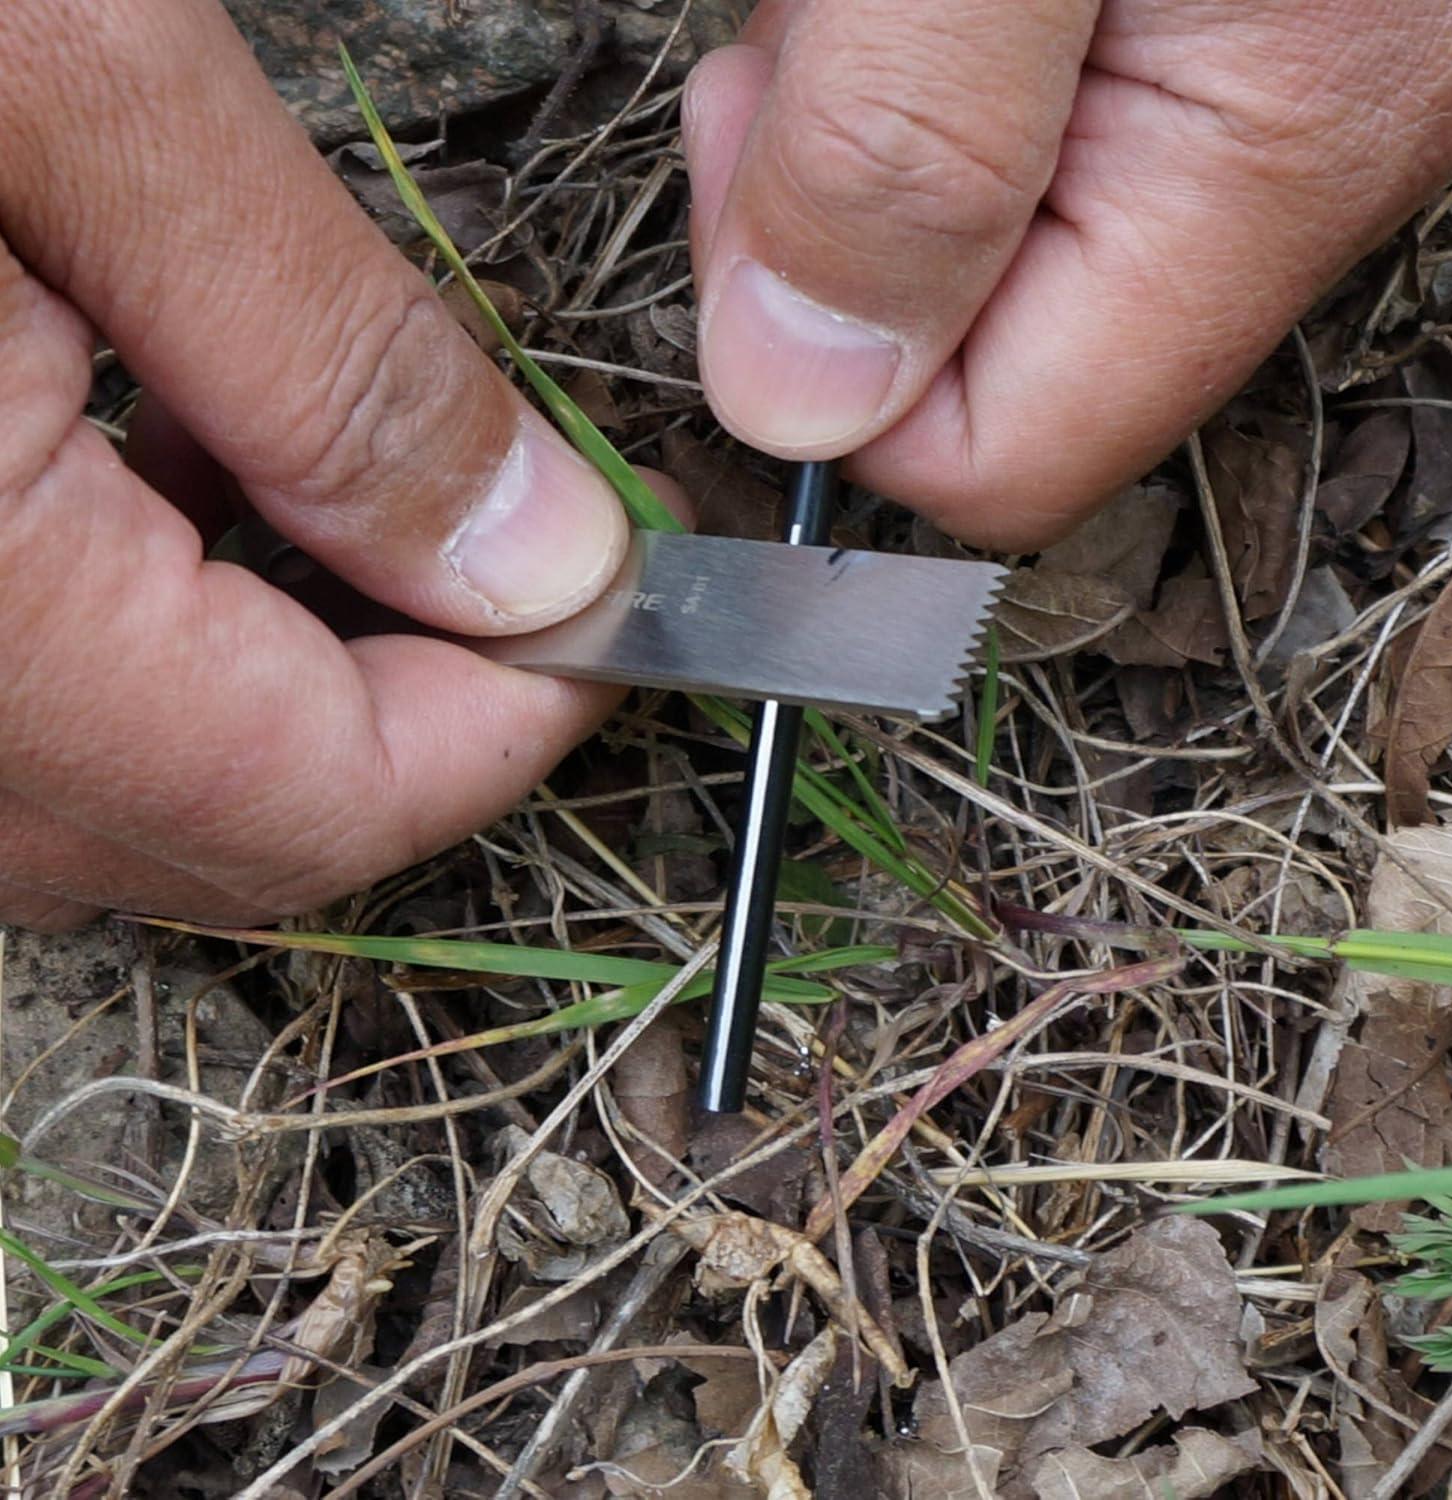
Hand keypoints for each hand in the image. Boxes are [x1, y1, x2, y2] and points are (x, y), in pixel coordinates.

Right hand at [0, 0, 661, 930]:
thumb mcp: (55, 80)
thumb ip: (323, 358)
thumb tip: (540, 556)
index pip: (312, 802)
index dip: (505, 720)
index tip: (607, 600)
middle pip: (218, 824)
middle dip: (406, 693)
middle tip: (502, 534)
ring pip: (111, 791)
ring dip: (274, 661)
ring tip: (326, 469)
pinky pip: (4, 716)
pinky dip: (133, 622)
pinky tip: (156, 464)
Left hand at [684, 0, 1451, 546]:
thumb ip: (907, 144)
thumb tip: (805, 402)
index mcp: (1265, 163)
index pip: (994, 459)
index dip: (831, 368)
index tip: (763, 178)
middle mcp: (1293, 164)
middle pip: (985, 360)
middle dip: (848, 224)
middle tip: (831, 40)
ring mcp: (1268, 97)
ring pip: (993, 251)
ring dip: (882, 135)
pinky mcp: (1219, 37)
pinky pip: (1029, 146)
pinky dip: (936, 74)